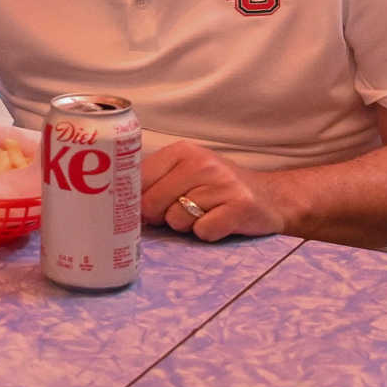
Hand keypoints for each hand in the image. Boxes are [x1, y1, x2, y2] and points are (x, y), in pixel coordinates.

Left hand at [139, 140, 292, 241]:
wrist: (270, 197)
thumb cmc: (216, 188)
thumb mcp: (185, 174)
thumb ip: (154, 183)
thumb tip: (116, 207)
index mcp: (182, 151)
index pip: (138, 180)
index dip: (137, 201)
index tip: (146, 209)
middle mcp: (202, 163)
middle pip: (152, 203)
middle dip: (161, 217)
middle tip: (180, 213)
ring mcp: (223, 184)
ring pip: (177, 220)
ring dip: (186, 226)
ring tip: (204, 215)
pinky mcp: (240, 207)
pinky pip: (203, 232)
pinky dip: (207, 234)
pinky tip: (218, 223)